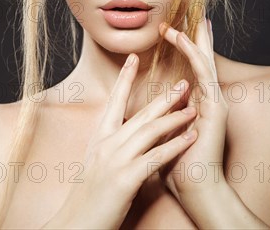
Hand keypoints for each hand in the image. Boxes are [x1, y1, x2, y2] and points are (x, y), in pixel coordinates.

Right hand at [43, 53, 196, 229]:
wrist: (76, 225)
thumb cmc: (89, 196)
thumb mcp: (96, 163)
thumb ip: (111, 144)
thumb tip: (126, 130)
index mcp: (99, 137)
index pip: (114, 101)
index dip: (125, 78)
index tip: (134, 57)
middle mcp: (106, 144)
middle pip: (139, 113)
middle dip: (163, 97)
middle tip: (183, 82)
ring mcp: (115, 160)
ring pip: (150, 131)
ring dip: (174, 118)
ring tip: (193, 108)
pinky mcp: (125, 179)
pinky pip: (155, 157)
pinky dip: (175, 145)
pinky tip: (190, 138)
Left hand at [158, 14, 228, 204]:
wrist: (194, 188)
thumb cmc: (177, 164)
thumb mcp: (164, 131)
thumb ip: (160, 114)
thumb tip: (144, 104)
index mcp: (196, 103)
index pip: (192, 66)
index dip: (185, 45)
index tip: (173, 28)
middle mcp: (207, 98)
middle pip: (202, 58)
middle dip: (195, 34)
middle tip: (192, 9)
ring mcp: (214, 101)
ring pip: (203, 59)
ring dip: (191, 38)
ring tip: (182, 18)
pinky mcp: (216, 106)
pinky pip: (204, 72)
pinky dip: (193, 52)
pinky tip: (183, 38)